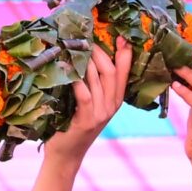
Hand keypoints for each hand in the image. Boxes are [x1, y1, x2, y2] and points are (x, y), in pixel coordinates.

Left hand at [45, 37, 128, 163]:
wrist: (66, 153)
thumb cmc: (72, 124)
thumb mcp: (88, 103)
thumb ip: (91, 84)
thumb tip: (84, 56)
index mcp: (115, 100)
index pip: (124, 73)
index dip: (124, 55)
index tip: (122, 36)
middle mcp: (111, 106)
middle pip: (111, 72)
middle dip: (99, 52)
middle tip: (84, 37)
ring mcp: (101, 113)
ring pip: (98, 79)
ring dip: (86, 60)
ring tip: (74, 45)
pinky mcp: (87, 119)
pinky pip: (84, 93)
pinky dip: (76, 79)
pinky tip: (68, 66)